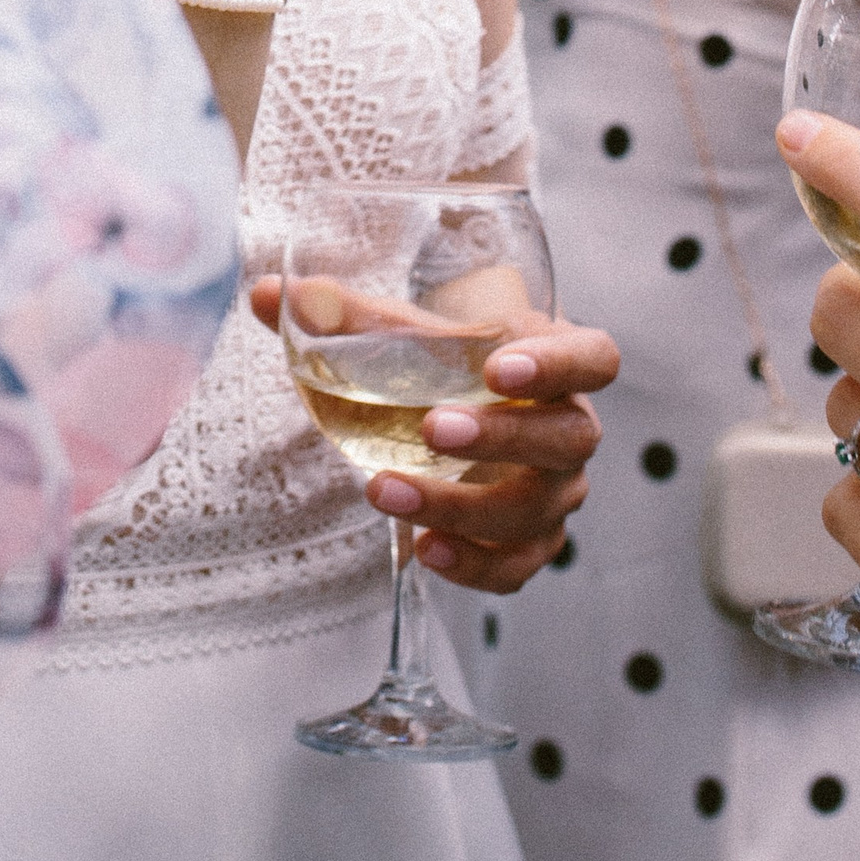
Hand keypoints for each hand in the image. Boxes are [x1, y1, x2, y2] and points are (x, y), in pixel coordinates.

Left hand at [247, 281, 621, 595]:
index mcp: (560, 357)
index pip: (595, 358)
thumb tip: (264, 293)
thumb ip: (346, 313)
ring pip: (535, 511)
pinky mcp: (532, 542)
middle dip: (501, 440)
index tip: (498, 366)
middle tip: (433, 430)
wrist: (470, 397)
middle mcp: (571, 427)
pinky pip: (516, 567)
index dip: (558, 364)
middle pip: (567, 439)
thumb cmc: (450, 353)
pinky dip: (472, 566)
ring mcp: (557, 491)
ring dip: (463, 508)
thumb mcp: (412, 327)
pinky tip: (421, 552)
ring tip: (386, 492)